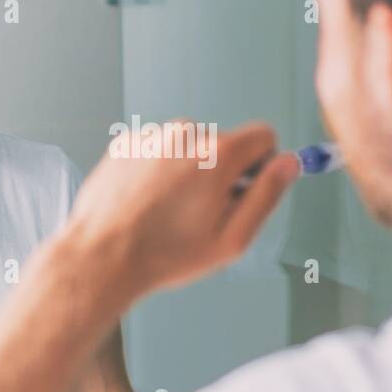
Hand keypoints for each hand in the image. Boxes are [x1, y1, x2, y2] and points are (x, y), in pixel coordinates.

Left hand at [61, 120, 299, 302]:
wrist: (102, 257)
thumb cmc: (165, 254)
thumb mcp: (232, 238)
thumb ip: (266, 195)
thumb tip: (289, 164)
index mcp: (218, 154)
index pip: (264, 136)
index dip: (261, 167)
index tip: (243, 192)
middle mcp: (186, 134)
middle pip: (224, 144)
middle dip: (220, 173)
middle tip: (200, 214)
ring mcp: (153, 136)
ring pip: (189, 147)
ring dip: (187, 171)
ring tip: (167, 211)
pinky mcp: (127, 143)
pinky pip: (158, 150)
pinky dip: (157, 171)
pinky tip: (145, 203)